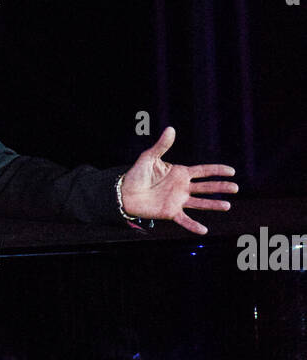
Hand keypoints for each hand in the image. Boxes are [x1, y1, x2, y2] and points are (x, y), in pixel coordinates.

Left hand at [120, 126, 236, 233]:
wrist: (124, 193)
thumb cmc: (136, 174)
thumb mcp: (149, 157)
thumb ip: (162, 146)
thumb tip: (170, 129)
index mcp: (181, 173)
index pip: (204, 171)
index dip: (218, 171)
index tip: (232, 171)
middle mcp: (183, 187)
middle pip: (206, 187)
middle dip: (221, 187)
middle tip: (236, 188)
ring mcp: (178, 200)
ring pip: (200, 203)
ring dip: (213, 205)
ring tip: (227, 206)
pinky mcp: (170, 212)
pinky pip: (184, 219)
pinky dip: (193, 226)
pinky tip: (204, 231)